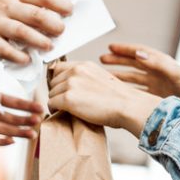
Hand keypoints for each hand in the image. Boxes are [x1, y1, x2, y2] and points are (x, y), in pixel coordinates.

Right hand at [0, 0, 72, 63]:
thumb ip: (25, 2)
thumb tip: (52, 13)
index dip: (61, 3)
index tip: (71, 11)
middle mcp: (6, 6)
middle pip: (37, 14)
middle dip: (54, 24)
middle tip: (62, 32)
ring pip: (22, 32)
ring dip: (39, 41)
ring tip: (49, 47)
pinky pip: (3, 49)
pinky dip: (17, 56)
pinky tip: (26, 59)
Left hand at [0, 78, 43, 145]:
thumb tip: (1, 108)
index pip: (14, 102)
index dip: (27, 105)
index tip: (40, 108)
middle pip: (13, 117)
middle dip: (26, 120)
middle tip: (39, 122)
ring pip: (5, 129)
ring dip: (18, 132)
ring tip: (32, 134)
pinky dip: (0, 141)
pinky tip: (11, 141)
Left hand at [47, 61, 161, 136]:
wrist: (128, 106)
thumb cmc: (120, 99)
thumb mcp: (102, 79)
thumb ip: (86, 78)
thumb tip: (73, 87)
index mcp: (84, 65)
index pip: (59, 68)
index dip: (59, 81)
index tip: (62, 90)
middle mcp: (76, 71)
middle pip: (53, 81)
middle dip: (58, 92)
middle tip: (67, 103)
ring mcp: (71, 84)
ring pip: (51, 93)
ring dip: (57, 102)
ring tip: (68, 110)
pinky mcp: (68, 98)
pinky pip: (51, 103)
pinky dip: (55, 110)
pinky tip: (65, 114)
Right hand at [99, 43, 179, 104]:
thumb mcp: (175, 74)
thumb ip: (158, 64)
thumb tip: (139, 54)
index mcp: (160, 62)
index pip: (138, 52)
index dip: (124, 49)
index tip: (110, 47)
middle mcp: (156, 71)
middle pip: (132, 62)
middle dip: (117, 60)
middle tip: (101, 59)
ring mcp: (155, 83)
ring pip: (132, 77)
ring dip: (118, 74)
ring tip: (103, 74)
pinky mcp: (154, 95)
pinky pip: (136, 90)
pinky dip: (125, 89)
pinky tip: (115, 92)